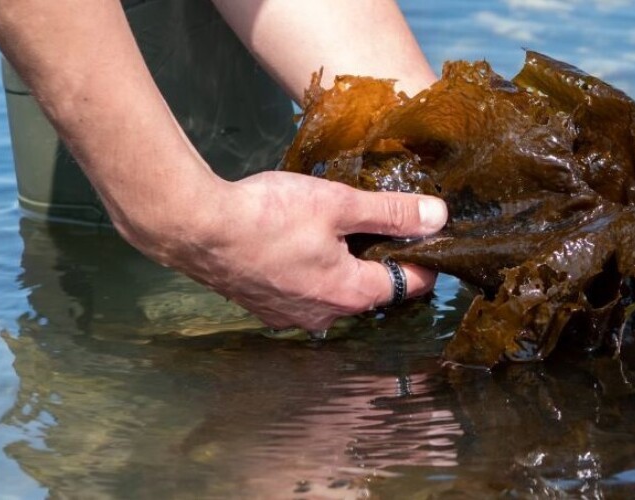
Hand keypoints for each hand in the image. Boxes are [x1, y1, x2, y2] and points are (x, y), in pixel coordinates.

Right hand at [122, 171, 445, 330]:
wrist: (195, 227)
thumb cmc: (269, 214)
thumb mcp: (339, 203)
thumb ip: (392, 212)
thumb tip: (439, 217)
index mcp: (352, 294)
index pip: (408, 285)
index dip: (424, 259)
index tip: (430, 236)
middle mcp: (325, 316)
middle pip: (371, 290)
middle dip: (381, 260)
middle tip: (384, 224)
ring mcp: (290, 316)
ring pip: (334, 291)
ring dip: (343, 266)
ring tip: (339, 230)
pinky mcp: (263, 306)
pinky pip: (302, 291)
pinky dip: (310, 271)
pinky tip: (299, 243)